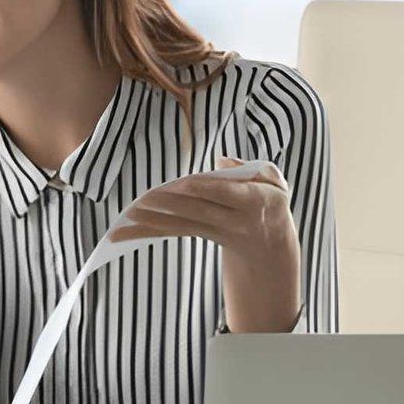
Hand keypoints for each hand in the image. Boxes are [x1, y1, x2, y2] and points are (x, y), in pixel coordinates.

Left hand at [111, 157, 300, 331]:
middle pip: (199, 211)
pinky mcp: (202, 235)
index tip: (181, 184)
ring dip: (156, 221)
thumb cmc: (267, 196)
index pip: (225, 193)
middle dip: (171, 206)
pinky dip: (154, 228)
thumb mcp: (273, 179)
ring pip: (183, 225)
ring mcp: (217, 231)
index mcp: (254, 200)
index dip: (204, 188)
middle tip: (143, 200)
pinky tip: (132, 228)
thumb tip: (222, 161)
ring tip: (130, 215)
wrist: (269, 241)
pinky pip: (176, 231)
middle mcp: (235, 220)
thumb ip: (253, 169)